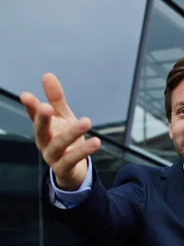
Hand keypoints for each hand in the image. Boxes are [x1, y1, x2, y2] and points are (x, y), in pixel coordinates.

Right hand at [20, 74, 100, 189]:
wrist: (73, 170)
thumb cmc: (66, 140)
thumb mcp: (63, 118)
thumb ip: (56, 99)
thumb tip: (47, 75)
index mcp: (43, 128)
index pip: (34, 116)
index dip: (30, 107)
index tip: (25, 96)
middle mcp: (44, 142)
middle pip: (41, 130)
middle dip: (43, 119)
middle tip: (46, 107)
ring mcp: (52, 157)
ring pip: (59, 144)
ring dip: (72, 133)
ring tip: (86, 121)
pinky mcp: (64, 168)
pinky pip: (73, 159)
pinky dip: (84, 151)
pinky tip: (96, 142)